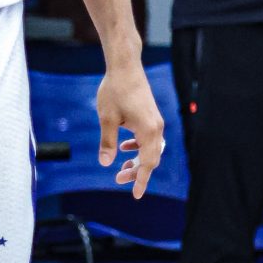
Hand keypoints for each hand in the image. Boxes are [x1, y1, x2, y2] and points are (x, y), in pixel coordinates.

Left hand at [96, 60, 165, 199]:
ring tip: (122, 166)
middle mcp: (156, 127)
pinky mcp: (151, 116)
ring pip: (150, 149)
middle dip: (136, 171)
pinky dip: (138, 147)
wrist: (125, 67)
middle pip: (151, 159)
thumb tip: (106, 163)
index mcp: (148, 130)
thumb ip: (107, 143)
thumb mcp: (107, 119)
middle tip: (118, 178)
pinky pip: (149, 139)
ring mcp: (155, 121)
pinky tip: (124, 146)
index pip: (148, 163)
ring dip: (138, 160)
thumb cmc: (115, 90)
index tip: (135, 195)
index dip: (141, 180)